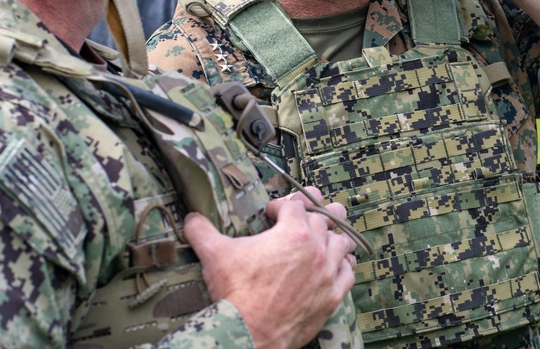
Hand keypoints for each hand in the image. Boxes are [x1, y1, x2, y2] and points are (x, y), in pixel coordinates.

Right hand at [184, 194, 356, 348]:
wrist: (248, 334)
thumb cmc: (234, 294)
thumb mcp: (214, 255)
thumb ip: (201, 230)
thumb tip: (191, 219)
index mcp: (292, 232)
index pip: (296, 204)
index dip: (282, 204)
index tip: (272, 212)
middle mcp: (316, 249)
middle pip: (325, 217)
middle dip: (313, 212)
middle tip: (305, 212)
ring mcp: (327, 274)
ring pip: (343, 242)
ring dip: (335, 235)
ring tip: (328, 233)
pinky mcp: (331, 297)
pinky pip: (348, 274)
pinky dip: (345, 266)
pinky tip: (339, 264)